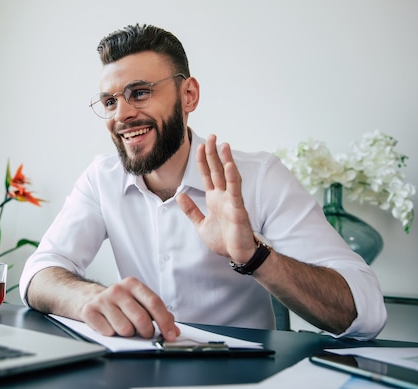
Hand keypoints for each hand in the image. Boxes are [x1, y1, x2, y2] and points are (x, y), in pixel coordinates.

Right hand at [80, 277, 179, 340]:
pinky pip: (108, 332)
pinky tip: (109, 325)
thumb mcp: (138, 301)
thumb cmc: (118, 302)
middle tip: (145, 333)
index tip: (170, 335)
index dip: (165, 322)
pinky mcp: (89, 311)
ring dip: (127, 334)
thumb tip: (173, 331)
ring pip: (125, 329)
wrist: (86, 297)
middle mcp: (117, 289)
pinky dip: (111, 334)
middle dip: (147, 332)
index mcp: (132, 284)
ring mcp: (102, 300)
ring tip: (123, 327)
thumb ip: (158, 314)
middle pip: (141, 319)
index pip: (154, 303)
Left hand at [177, 135, 255, 263]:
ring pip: (228, 177)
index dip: (202, 161)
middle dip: (213, 154)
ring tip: (224, 145)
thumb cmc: (224, 240)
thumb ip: (191, 210)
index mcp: (214, 199)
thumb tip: (179, 195)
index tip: (199, 145)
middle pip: (217, 171)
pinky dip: (232, 178)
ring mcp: (232, 201)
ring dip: (226, 161)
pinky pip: (235, 191)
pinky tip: (230, 166)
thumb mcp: (201, 224)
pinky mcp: (238, 209)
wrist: (238, 255)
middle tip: (212, 136)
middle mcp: (224, 196)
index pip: (207, 175)